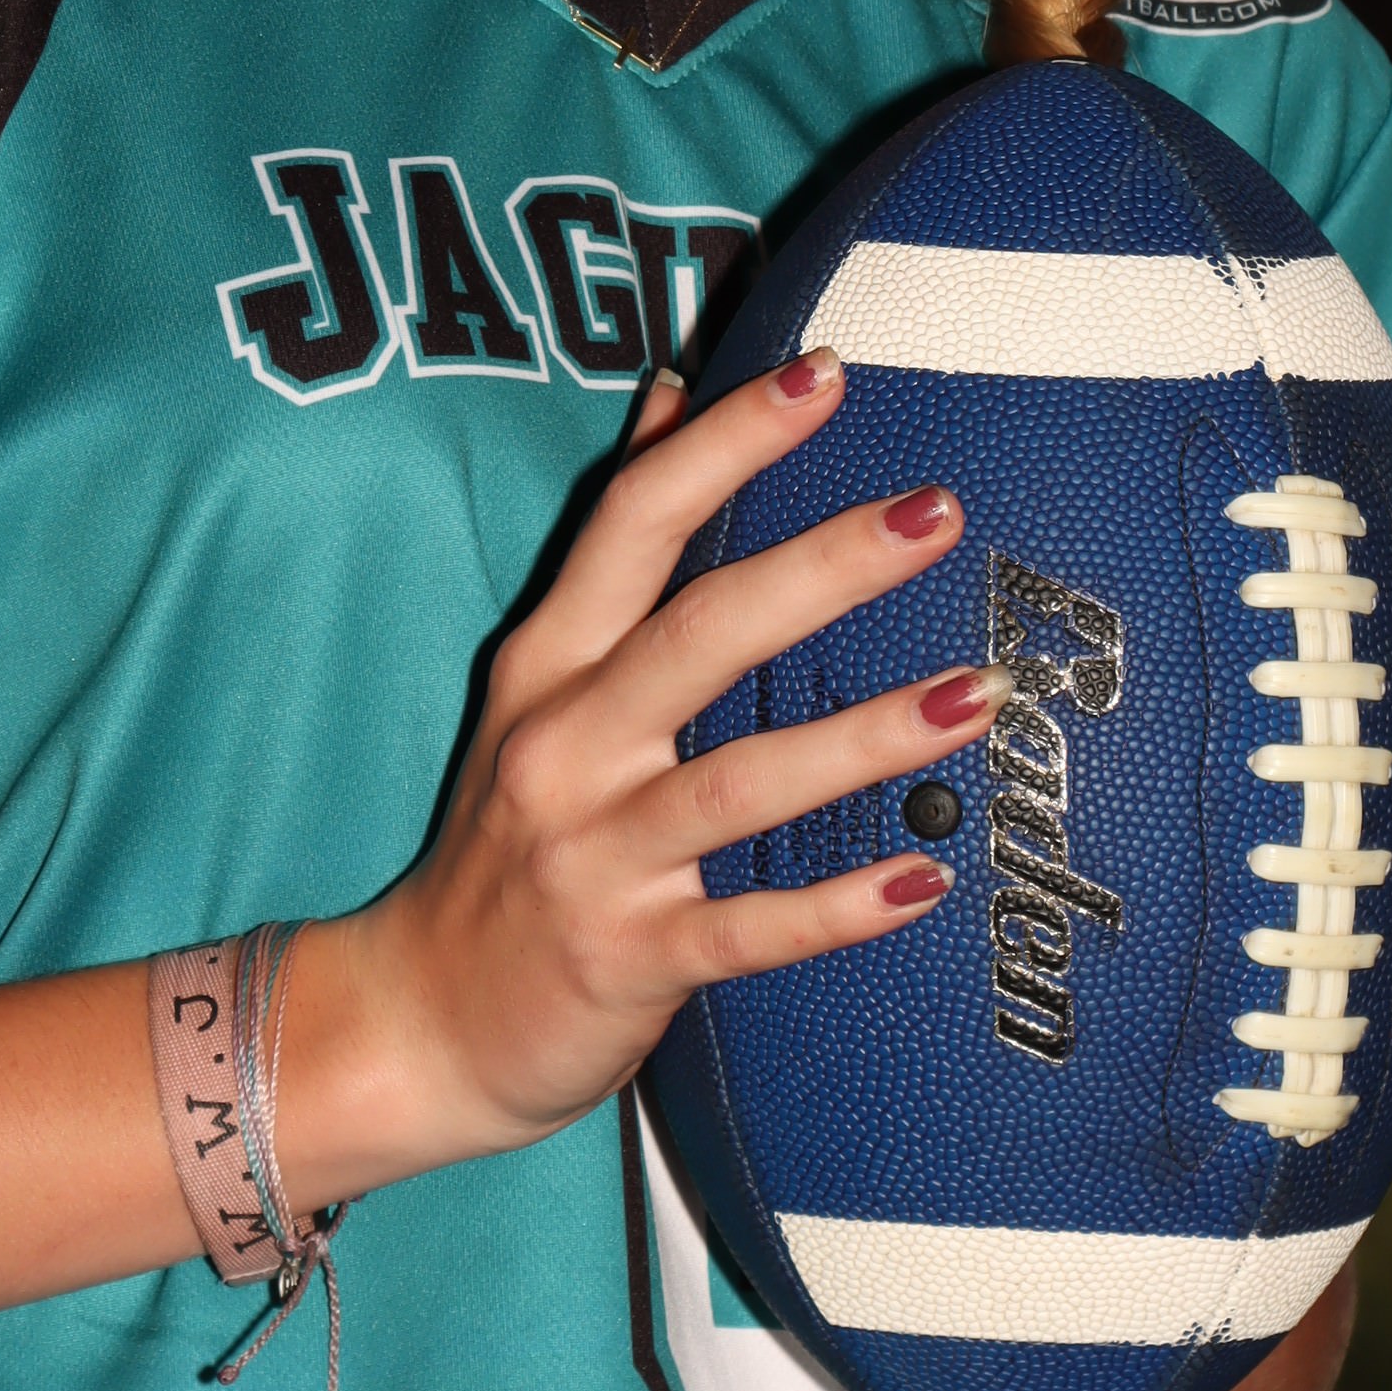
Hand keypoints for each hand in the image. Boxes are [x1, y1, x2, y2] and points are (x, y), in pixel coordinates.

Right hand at [305, 350, 998, 1192]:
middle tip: (936, 513)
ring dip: (866, 738)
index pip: (638, 521)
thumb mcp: (535, 676)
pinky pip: (749, 929)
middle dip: (822, 566)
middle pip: (701, 632)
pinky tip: (925, 877)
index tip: (822, 373)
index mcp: (549, 663)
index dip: (728, 442)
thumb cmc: (503, 835)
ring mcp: (596, 856)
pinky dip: (836, 907)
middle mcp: (567, 745)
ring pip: (740, 782)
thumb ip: (613, 544)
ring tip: (976, 694)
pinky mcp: (629, 958)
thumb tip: (669, 390)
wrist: (415, 1017)